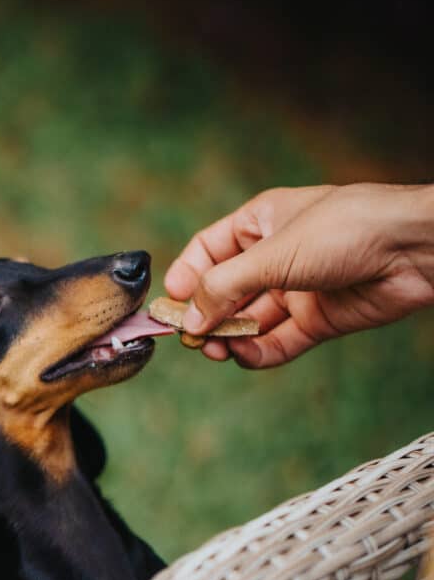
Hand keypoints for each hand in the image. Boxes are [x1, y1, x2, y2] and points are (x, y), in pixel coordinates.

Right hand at [164, 183, 433, 368]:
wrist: (414, 249)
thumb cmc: (348, 228)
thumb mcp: (274, 253)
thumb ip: (226, 287)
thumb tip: (189, 318)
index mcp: (260, 222)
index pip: (208, 250)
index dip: (188, 276)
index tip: (170, 304)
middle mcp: (275, 256)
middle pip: (225, 291)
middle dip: (205, 315)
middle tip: (189, 338)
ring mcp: (296, 289)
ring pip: (249, 321)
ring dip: (229, 337)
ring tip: (215, 350)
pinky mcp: (318, 320)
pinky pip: (278, 342)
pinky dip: (258, 352)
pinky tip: (243, 357)